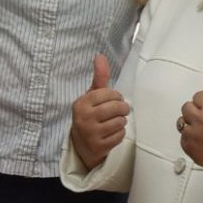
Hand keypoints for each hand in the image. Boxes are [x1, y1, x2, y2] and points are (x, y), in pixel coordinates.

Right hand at [70, 54, 129, 170]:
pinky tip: (111, 134)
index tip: (113, 100)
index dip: (116, 96)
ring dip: (121, 122)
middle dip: (122, 108)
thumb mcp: (91, 96)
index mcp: (81, 103)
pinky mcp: (98, 147)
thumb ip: (99, 77)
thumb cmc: (90, 115)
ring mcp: (90, 134)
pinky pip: (120, 136)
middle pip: (116, 107)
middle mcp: (83, 118)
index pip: (108, 93)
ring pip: (120, 122)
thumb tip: (100, 55)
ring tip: (113, 122)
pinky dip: (119, 134)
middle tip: (118, 111)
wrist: (81, 146)